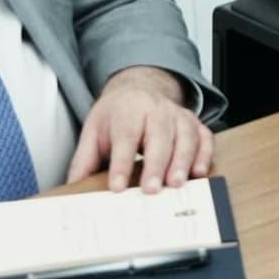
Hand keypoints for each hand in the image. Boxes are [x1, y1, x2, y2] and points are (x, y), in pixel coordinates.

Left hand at [68, 66, 212, 187]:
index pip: (125, 137)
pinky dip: (205, 154)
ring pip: (185, 136)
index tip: (117, 187)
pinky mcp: (195, 123)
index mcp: (127, 111)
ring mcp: (178, 115)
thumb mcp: (93, 131)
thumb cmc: (117, 115)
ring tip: (177, 184)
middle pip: (158, 136)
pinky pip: (204, 137)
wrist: (139, 89)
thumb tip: (73, 187)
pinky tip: (199, 172)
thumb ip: (85, 159)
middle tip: (152, 190)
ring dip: (183, 161)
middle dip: (156, 164)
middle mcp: (156, 110)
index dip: (121, 163)